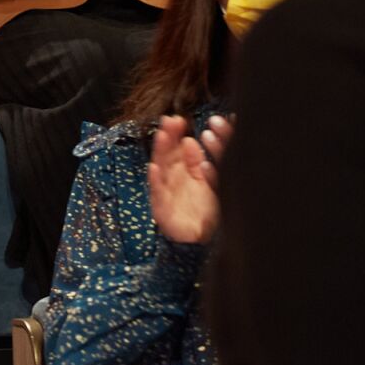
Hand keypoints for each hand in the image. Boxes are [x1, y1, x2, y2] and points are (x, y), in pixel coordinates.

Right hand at [147, 113, 229, 244]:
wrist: (203, 245)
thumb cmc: (207, 213)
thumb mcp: (210, 184)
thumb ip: (203, 162)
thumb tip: (194, 140)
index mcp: (186, 173)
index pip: (180, 149)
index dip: (179, 134)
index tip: (180, 119)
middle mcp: (175, 181)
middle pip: (169, 155)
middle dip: (169, 137)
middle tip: (170, 120)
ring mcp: (167, 194)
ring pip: (162, 169)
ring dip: (161, 152)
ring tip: (162, 136)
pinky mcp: (163, 211)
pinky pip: (159, 194)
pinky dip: (156, 181)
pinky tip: (154, 168)